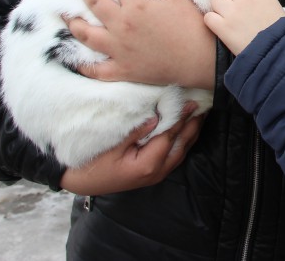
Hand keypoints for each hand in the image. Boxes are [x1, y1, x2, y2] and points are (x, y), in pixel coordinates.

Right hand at [59, 102, 203, 195]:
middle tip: (203, 105)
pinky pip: (174, 155)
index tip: (191, 103)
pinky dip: (182, 141)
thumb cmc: (93, 162)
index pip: (170, 137)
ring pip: (181, 151)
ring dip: (190, 133)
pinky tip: (186, 130)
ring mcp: (156, 175)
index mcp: (148, 165)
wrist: (81, 181)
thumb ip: (136, 131)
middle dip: (193, 125)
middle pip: (181, 145)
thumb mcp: (112, 144)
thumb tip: (156, 117)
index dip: (181, 118)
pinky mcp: (154, 173)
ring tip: (199, 114)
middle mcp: (157, 172)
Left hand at [67, 0, 215, 88]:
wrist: (200, 60)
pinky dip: (84, 66)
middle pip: (95, 3)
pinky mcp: (122, 70)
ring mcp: (119, 49)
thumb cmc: (192, 26)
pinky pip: (96, 70)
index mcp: (137, 5)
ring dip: (74, 23)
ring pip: (86, 35)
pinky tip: (76, 61)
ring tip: (68, 17)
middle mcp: (122, 25)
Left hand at [205, 0, 284, 54]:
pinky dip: (213, 22)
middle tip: (230, 3)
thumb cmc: (280, 32)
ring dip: (219, 8)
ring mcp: (233, 12)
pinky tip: (221, 27)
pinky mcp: (223, 27)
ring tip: (227, 18)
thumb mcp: (275, 6)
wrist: (277, 53)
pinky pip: (208, 17)